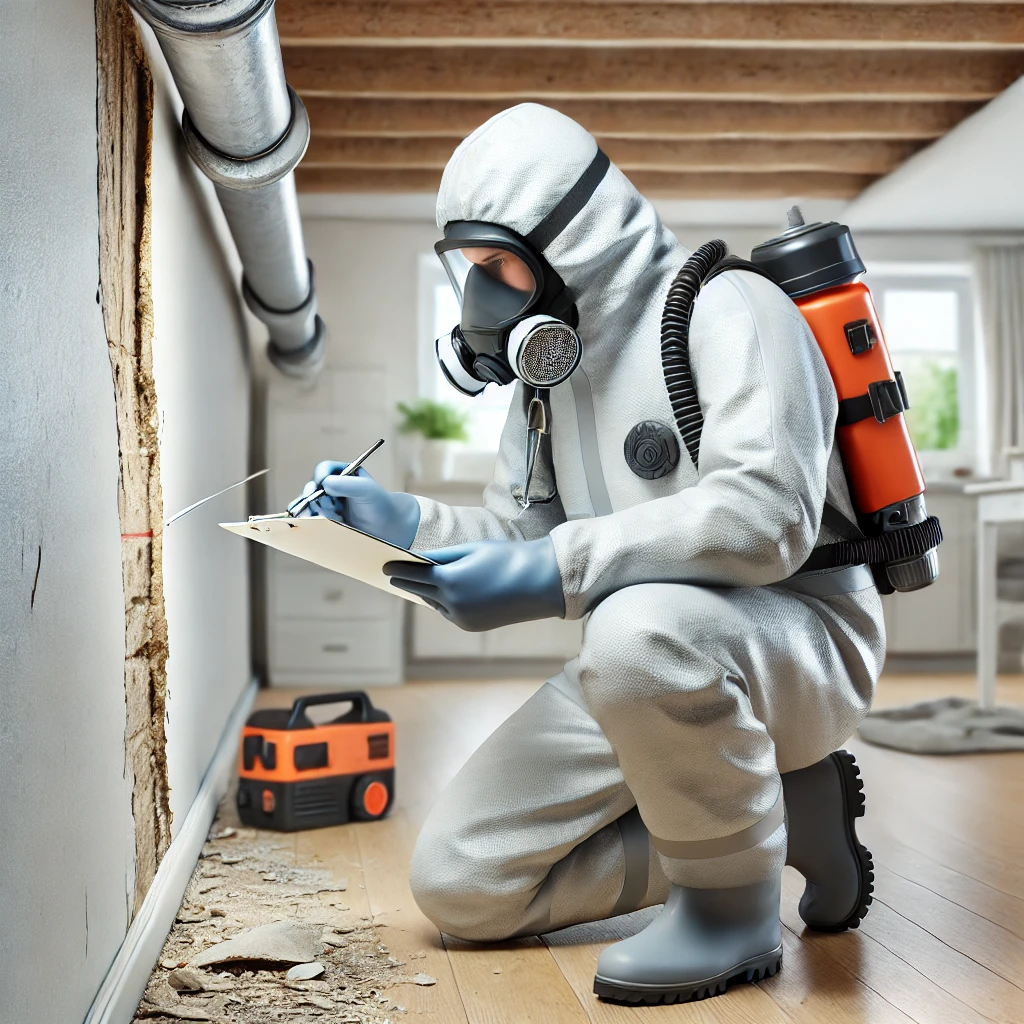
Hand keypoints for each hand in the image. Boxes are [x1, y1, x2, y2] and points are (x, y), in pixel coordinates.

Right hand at [293, 460, 420, 548]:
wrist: (388, 528)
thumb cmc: (380, 504)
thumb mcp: (367, 490)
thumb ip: (348, 484)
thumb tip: (325, 483)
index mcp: (344, 474)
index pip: (324, 469)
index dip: (320, 476)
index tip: (322, 485)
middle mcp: (334, 487)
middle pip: (312, 487)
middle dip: (315, 496)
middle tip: (327, 505)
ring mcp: (329, 504)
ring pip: (310, 503)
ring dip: (316, 509)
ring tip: (334, 516)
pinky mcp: (327, 520)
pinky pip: (313, 518)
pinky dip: (314, 520)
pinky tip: (328, 523)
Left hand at [383, 537, 564, 630]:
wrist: (540, 582)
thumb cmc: (506, 558)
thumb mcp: (471, 550)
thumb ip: (442, 556)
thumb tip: (420, 559)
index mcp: (450, 581)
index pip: (414, 575)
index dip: (398, 569)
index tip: (385, 565)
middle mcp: (452, 603)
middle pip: (421, 590)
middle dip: (408, 581)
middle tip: (394, 573)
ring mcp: (461, 618)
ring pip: (435, 603)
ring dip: (426, 592)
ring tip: (416, 582)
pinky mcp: (472, 626)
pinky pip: (449, 613)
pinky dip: (444, 602)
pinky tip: (441, 593)